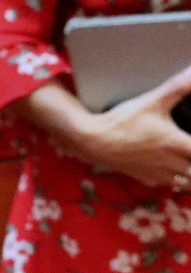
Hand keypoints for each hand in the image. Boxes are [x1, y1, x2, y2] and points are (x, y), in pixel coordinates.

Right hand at [72, 68, 190, 187]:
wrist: (92, 140)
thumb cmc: (122, 121)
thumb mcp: (151, 101)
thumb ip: (177, 87)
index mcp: (176, 143)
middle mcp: (171, 163)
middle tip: (189, 150)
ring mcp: (158, 173)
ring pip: (186, 183)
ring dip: (190, 174)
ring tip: (186, 162)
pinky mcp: (146, 179)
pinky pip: (169, 185)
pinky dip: (175, 180)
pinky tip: (170, 168)